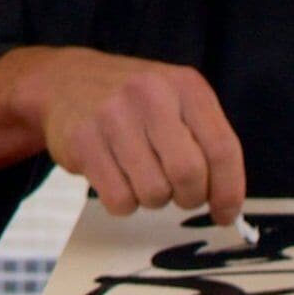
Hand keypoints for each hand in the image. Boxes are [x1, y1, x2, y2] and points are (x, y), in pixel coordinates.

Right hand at [0, 47, 245, 220]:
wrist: (64, 81)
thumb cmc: (133, 103)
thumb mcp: (176, 101)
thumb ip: (205, 142)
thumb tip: (227, 203)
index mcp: (185, 85)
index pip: (222, 148)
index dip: (229, 191)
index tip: (225, 213)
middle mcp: (151, 95)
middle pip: (189, 175)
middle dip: (189, 198)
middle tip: (180, 195)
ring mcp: (113, 115)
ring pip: (154, 192)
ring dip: (153, 199)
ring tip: (142, 178)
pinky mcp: (83, 141)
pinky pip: (119, 199)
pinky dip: (124, 203)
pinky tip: (118, 179)